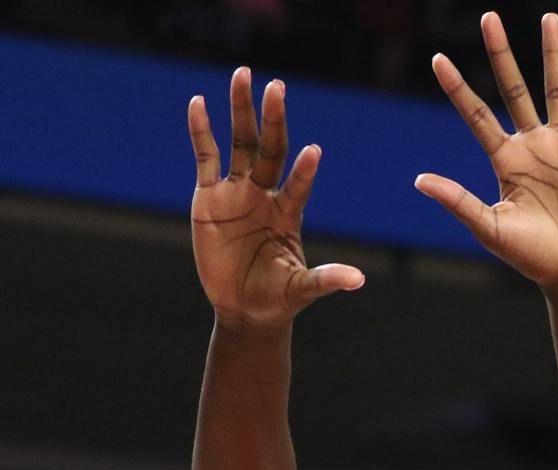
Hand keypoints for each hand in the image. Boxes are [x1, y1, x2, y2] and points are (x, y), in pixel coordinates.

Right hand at [188, 69, 364, 331]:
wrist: (244, 308)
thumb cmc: (277, 298)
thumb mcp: (301, 289)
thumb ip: (325, 279)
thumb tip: (358, 281)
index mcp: (289, 213)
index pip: (298, 185)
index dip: (305, 171)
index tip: (314, 152)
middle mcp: (265, 194)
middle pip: (269, 149)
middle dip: (273, 119)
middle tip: (277, 86)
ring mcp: (237, 192)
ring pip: (239, 143)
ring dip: (240, 110)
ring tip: (243, 74)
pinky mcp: (208, 196)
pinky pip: (205, 157)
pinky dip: (201, 131)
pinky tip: (199, 103)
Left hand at [420, 13, 557, 290]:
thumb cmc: (530, 256)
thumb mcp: (489, 228)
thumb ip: (458, 201)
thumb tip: (419, 180)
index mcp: (504, 159)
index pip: (476, 114)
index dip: (457, 87)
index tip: (437, 59)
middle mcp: (532, 145)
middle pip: (514, 88)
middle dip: (501, 54)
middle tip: (489, 18)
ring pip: (556, 89)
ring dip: (553, 54)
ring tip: (549, 18)